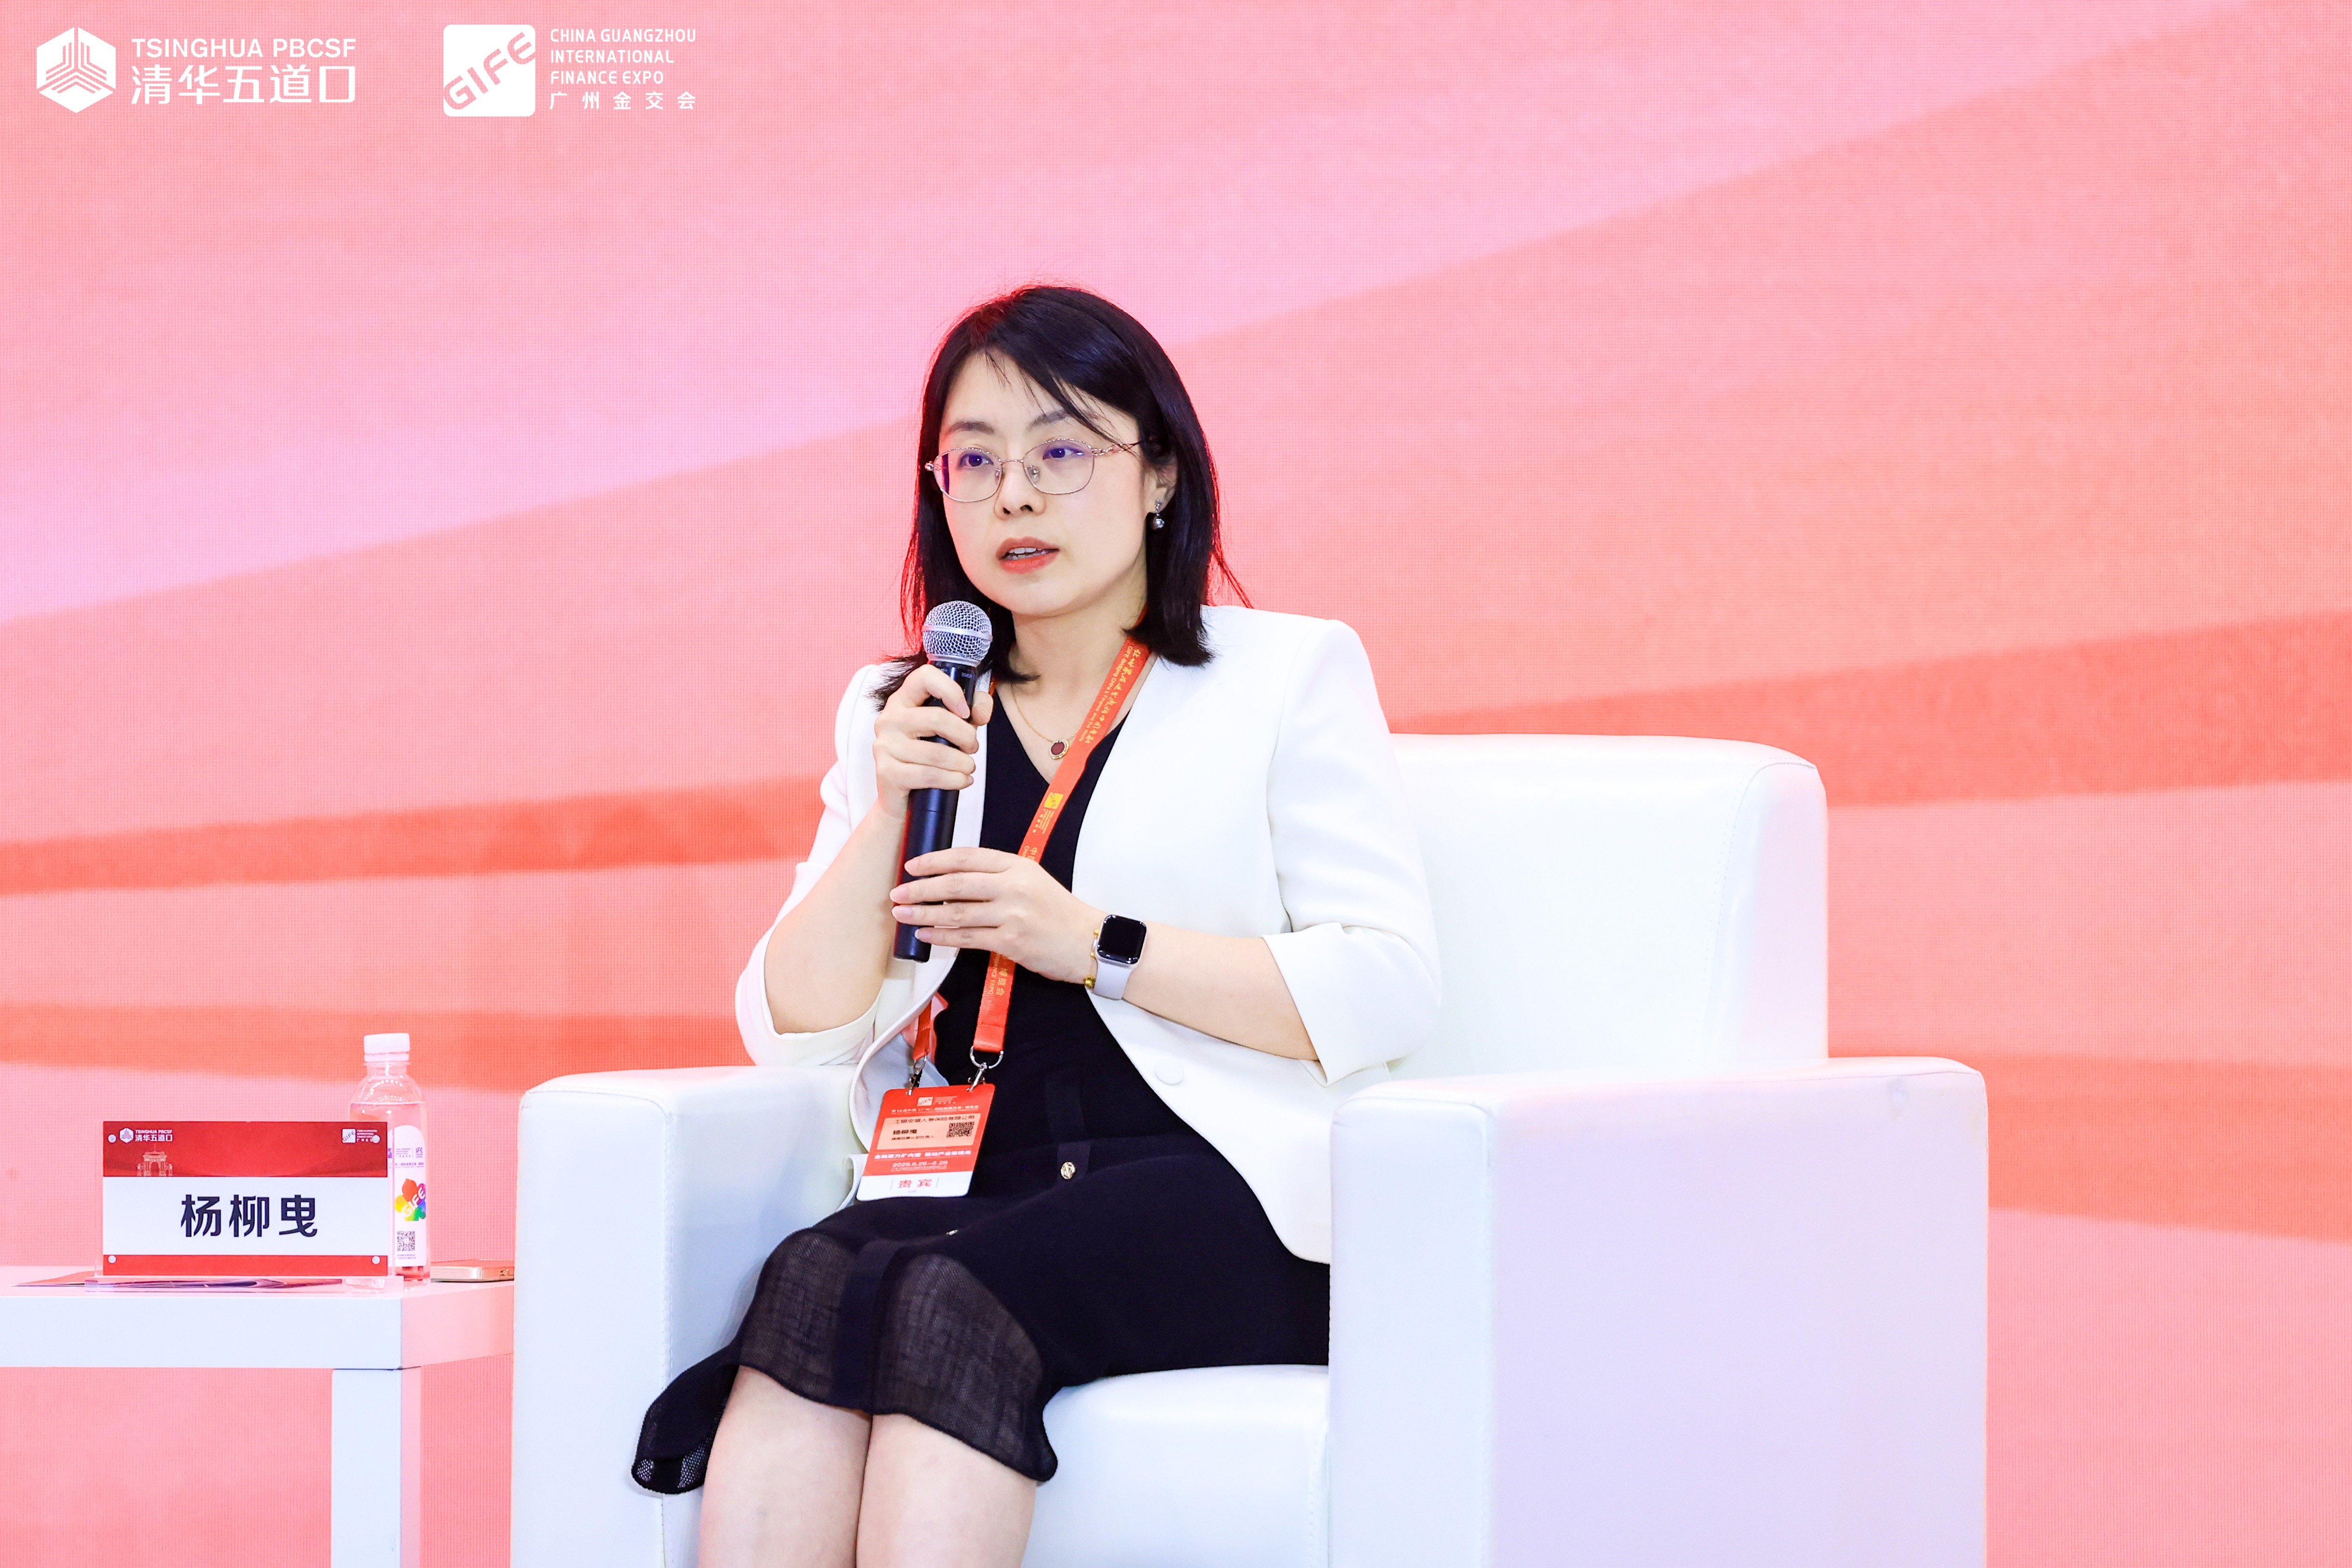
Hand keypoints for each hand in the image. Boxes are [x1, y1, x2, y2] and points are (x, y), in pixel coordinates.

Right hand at [872, 666, 995, 816]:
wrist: (900, 796)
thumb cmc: (926, 756)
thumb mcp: (950, 729)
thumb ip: (971, 711)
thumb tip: (980, 712)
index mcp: (903, 700)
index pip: (924, 677)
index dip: (951, 690)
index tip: (966, 712)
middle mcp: (889, 719)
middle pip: (938, 718)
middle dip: (966, 735)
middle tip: (973, 747)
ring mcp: (885, 746)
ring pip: (936, 753)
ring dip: (963, 763)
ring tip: (969, 767)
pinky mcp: (887, 773)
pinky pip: (929, 775)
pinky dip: (954, 780)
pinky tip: (962, 780)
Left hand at [890, 847, 1101, 982]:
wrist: (1089, 941)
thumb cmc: (1057, 912)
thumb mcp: (1031, 880)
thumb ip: (997, 877)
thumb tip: (952, 881)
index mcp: (1017, 865)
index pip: (967, 857)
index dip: (935, 860)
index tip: (912, 865)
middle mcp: (1014, 886)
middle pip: (957, 883)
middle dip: (922, 888)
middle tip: (897, 891)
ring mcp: (1013, 915)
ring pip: (957, 912)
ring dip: (924, 913)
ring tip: (903, 914)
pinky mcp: (1011, 942)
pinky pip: (967, 938)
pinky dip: (942, 936)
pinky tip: (926, 934)